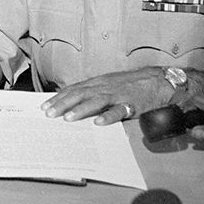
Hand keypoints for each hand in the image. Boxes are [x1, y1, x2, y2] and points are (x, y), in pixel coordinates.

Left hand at [41, 67, 171, 123]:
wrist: (159, 81)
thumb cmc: (132, 84)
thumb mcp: (109, 84)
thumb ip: (94, 92)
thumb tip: (74, 103)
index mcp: (98, 82)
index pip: (74, 89)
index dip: (59, 97)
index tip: (45, 106)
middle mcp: (105, 87)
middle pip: (80, 94)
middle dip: (63, 104)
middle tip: (49, 114)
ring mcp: (118, 95)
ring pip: (96, 101)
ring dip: (80, 109)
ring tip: (68, 118)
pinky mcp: (132, 104)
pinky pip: (119, 111)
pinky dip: (108, 117)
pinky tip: (99, 123)